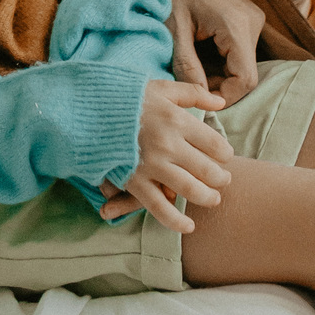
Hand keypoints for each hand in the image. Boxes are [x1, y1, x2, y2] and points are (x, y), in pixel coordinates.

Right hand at [101, 80, 231, 233]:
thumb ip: (193, 93)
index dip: (224, 153)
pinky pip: (160, 209)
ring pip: (190, 190)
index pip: (214, 144)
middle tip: (225, 180)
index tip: (225, 155)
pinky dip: (177, 222)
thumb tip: (220, 101)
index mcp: (176, 120)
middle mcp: (168, 144)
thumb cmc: (129, 98)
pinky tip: (189, 226)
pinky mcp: (135, 183)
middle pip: (207, 170)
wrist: (90, 110)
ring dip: (207, 198)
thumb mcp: (161, 88)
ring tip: (213, 198)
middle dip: (221, 178)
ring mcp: (152, 166)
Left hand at [144, 0, 264, 104]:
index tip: (200, 99)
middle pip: (245, 72)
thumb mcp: (173, 30)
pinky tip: (199, 52)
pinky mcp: (247, 16)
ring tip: (192, 64)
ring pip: (243, 62)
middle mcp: (252, 21)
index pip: (245, 79)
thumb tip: (200, 100)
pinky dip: (222, 59)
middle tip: (191, 81)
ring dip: (219, 72)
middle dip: (219, 84)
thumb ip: (187, 67)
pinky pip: (240, 49)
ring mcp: (252, 17)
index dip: (225, 97)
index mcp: (236, 24)